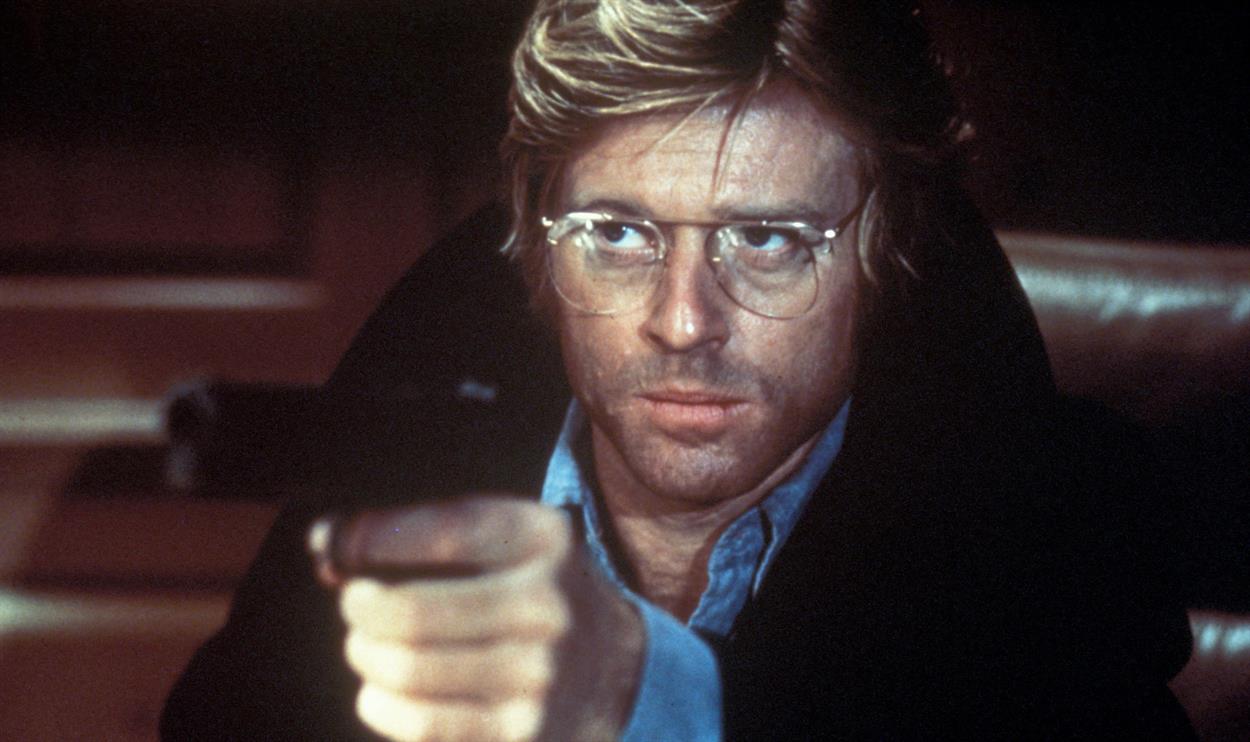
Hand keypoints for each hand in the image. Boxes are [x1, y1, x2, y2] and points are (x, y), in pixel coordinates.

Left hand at [309, 495, 643, 741]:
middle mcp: (544, 605)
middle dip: (358, 607)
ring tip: (369, 648)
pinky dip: (379, 704)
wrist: (616, 672)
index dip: (364, 539)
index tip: (332, 547)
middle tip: (355, 604)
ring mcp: (536, 676)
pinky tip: (382, 692)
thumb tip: (324, 544)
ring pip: (402, 670)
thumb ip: (422, 531)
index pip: (436, 530)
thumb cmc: (532, 592)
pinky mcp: (521, 734)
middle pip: (405, 611)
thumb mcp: (507, 540)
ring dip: (365, 656)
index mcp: (540, 539)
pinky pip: (418, 722)